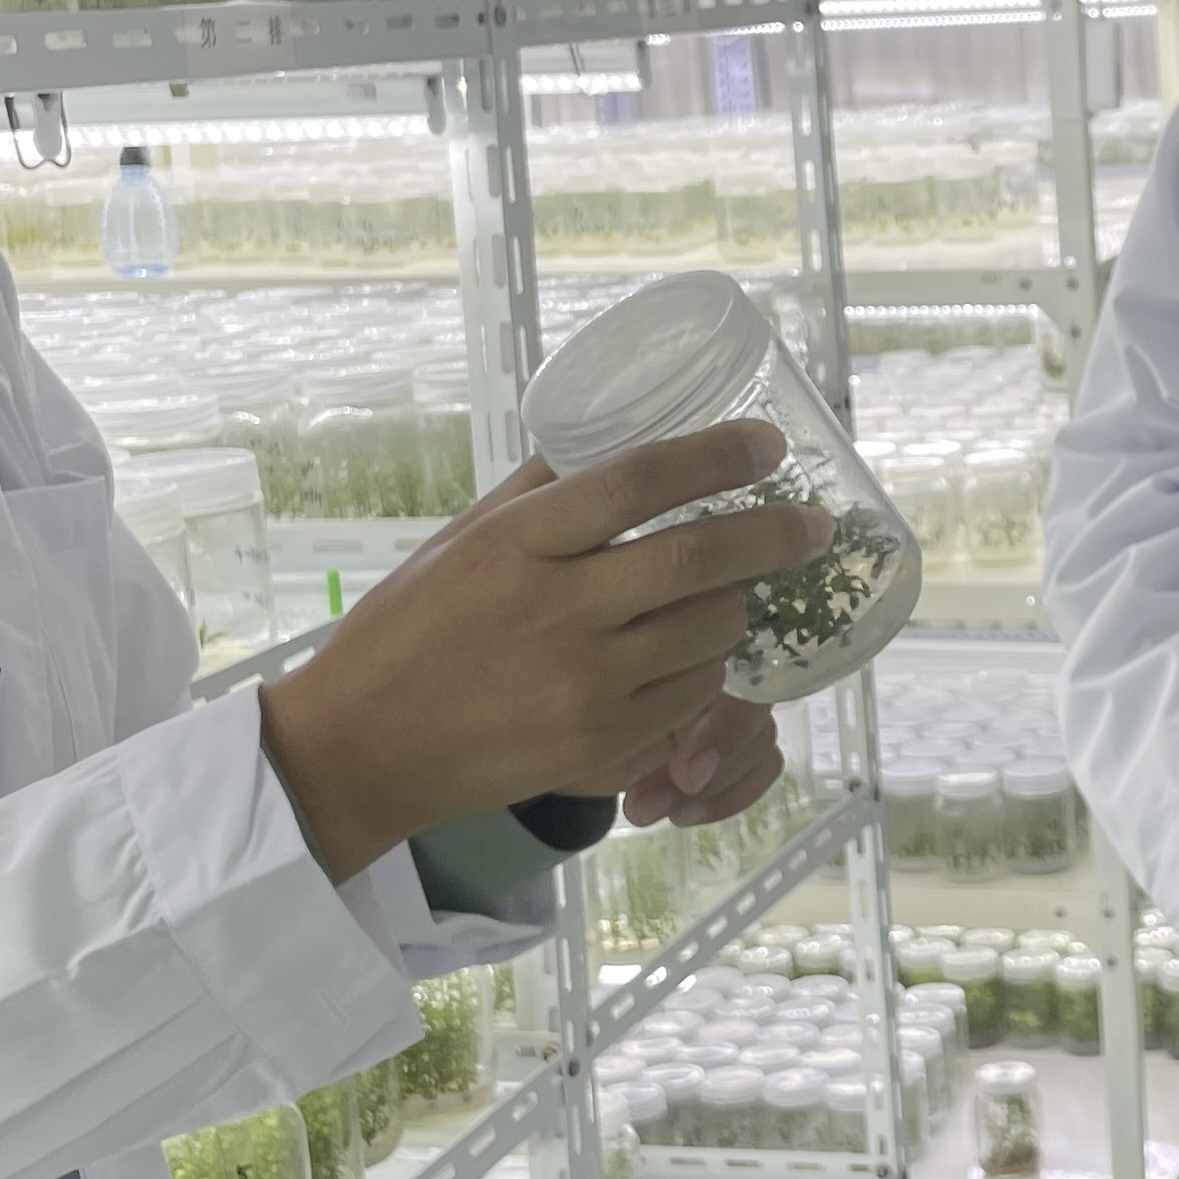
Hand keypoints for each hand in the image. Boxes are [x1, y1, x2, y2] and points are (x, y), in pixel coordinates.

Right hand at [258, 421, 828, 882]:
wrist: (364, 747)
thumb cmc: (410, 628)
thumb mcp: (462, 539)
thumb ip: (540, 490)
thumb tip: (608, 432)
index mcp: (520, 543)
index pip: (639, 481)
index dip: (716, 456)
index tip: (769, 445)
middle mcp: (559, 610)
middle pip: (699, 561)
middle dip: (774, 536)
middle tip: (814, 526)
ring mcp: (585, 684)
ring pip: (710, 632)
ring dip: (733, 608)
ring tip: (724, 598)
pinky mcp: (600, 744)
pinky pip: (691, 696)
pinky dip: (703, 670)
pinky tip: (682, 659)